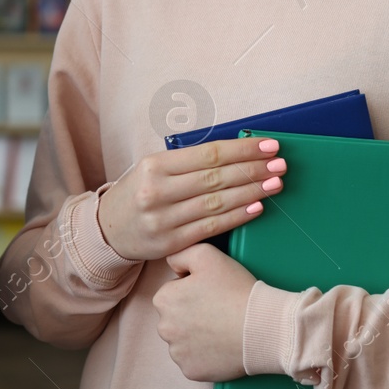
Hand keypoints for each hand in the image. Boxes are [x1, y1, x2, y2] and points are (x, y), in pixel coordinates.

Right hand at [96, 137, 285, 261]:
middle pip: (215, 178)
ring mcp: (164, 219)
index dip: (242, 150)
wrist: (108, 229)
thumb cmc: (138, 192)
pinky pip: (211, 227)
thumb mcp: (153, 168)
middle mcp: (157, 191)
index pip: (208, 154)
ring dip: (250, 192)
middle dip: (253, 170)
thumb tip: (235, 153)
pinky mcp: (171, 243)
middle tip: (280, 164)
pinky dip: (236, 216)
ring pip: (216, 203)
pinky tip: (256, 207)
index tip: (268, 146)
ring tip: (275, 183)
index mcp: (154, 165)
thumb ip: (187, 162)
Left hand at [155, 243, 259, 381]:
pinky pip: (194, 361)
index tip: (211, 293)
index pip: (172, 293)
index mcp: (164, 300)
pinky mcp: (192, 372)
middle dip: (191, 314)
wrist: (263, 327)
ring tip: (221, 329)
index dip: (193, 290)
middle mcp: (164, 328)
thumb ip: (180, 254)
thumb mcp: (207, 254)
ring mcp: (178, 353)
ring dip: (196, 336)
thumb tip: (173, 266)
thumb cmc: (235, 290)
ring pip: (183, 341)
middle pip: (175, 318)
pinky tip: (221, 346)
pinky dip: (204, 356)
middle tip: (217, 311)